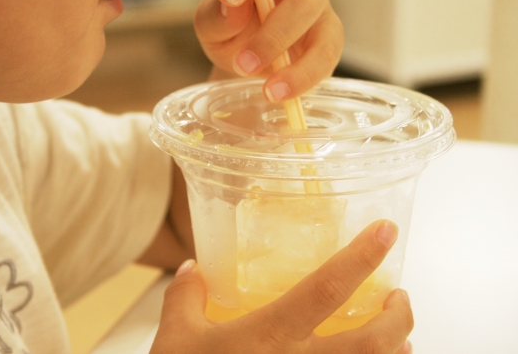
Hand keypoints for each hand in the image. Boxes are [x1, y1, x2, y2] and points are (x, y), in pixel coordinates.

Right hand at [150, 220, 412, 353]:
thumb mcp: (175, 337)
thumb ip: (185, 295)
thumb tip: (191, 268)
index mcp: (268, 336)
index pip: (326, 289)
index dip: (360, 258)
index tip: (384, 232)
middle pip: (372, 342)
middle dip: (399, 316)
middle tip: (399, 296)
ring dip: (397, 350)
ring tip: (396, 332)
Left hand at [169, 0, 343, 101]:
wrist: (256, 68)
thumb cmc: (233, 36)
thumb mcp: (212, 30)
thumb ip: (216, 17)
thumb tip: (232, 3)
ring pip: (305, 2)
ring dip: (273, 35)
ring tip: (244, 67)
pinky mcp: (329, 34)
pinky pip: (324, 50)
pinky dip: (299, 73)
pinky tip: (275, 91)